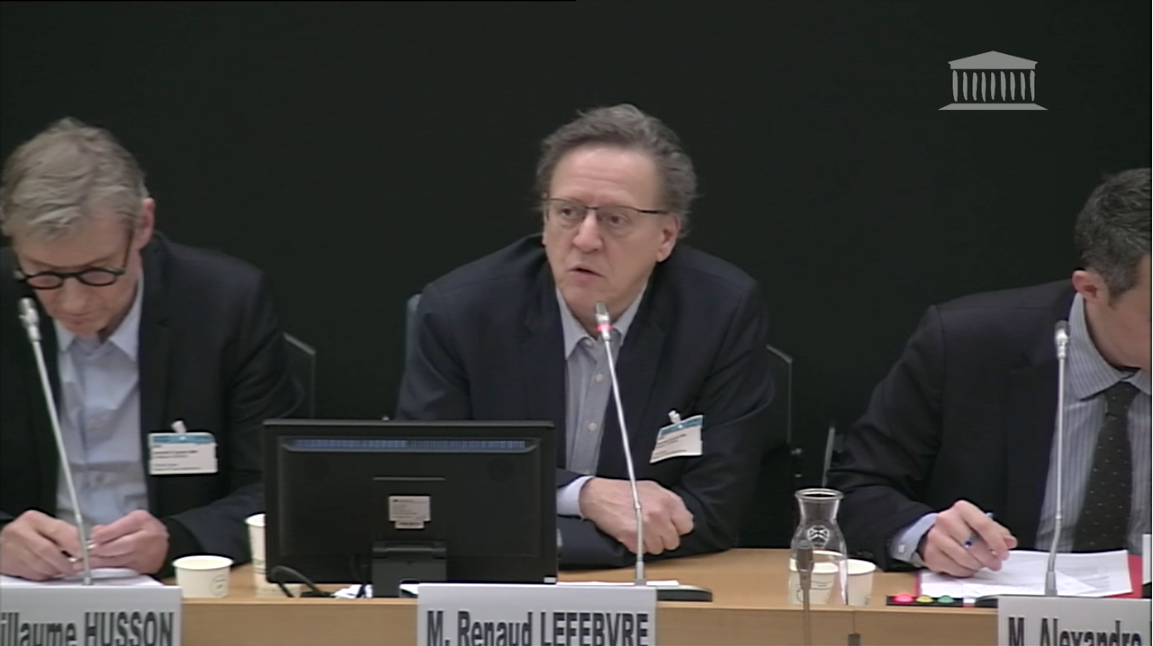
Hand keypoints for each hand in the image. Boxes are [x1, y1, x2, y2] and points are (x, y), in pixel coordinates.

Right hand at [0, 510, 82, 580]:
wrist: (3, 542)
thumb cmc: (30, 533)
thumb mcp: (47, 526)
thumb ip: (65, 533)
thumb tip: (83, 545)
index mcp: (34, 519)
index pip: (57, 530)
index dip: (72, 544)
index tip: (81, 553)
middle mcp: (20, 532)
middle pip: (47, 550)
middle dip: (64, 562)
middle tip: (73, 567)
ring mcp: (12, 548)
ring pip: (40, 565)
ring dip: (55, 571)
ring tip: (61, 570)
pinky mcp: (9, 564)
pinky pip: (32, 574)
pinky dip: (44, 576)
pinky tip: (48, 572)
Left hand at [88, 510, 169, 574]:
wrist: (166, 545)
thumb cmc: (147, 530)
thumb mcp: (133, 519)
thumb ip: (114, 526)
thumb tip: (96, 533)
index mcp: (141, 522)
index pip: (120, 528)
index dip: (103, 535)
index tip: (92, 538)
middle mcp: (143, 539)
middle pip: (117, 547)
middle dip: (98, 551)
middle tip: (82, 553)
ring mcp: (142, 557)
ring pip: (115, 562)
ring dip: (96, 563)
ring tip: (80, 564)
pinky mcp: (140, 570)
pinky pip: (119, 571)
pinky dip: (105, 571)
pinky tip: (92, 571)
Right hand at [578, 478, 693, 554]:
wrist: (599, 495)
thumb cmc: (623, 491)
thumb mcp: (653, 489)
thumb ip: (669, 503)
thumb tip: (681, 517)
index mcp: (668, 501)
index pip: (687, 526)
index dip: (677, 528)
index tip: (670, 528)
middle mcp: (660, 513)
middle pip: (673, 541)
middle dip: (663, 538)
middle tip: (652, 531)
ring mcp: (646, 526)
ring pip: (659, 549)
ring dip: (650, 544)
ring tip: (640, 532)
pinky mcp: (632, 537)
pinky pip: (642, 551)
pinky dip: (636, 546)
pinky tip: (631, 534)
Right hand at [921, 500, 1017, 576]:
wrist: (935, 532)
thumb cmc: (961, 528)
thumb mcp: (981, 524)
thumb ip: (998, 532)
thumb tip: (1009, 542)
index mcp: (962, 509)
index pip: (983, 525)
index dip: (997, 542)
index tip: (1004, 553)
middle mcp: (946, 520)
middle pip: (973, 543)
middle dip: (988, 557)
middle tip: (995, 563)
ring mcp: (936, 537)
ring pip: (964, 558)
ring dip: (977, 565)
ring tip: (981, 564)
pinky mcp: (932, 554)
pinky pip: (955, 568)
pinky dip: (966, 571)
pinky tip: (968, 566)